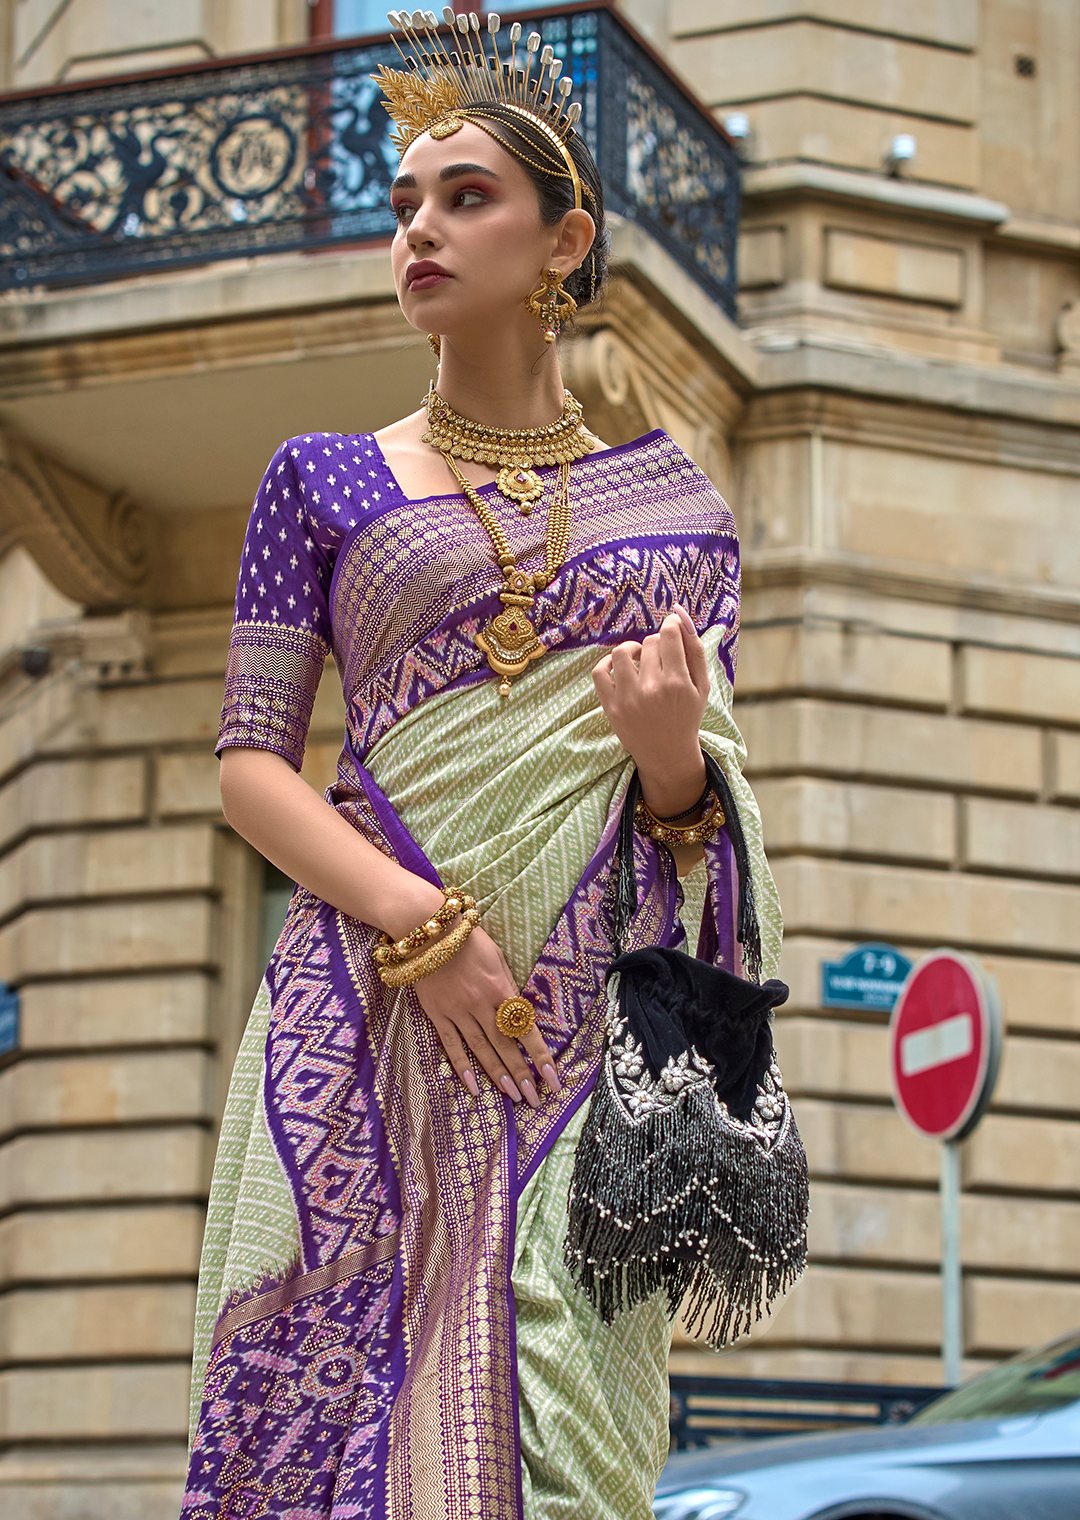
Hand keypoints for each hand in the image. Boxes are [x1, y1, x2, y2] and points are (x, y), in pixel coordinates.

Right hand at [412, 924, 560, 1108]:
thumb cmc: (467, 939)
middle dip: (522, 1074)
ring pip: (482, 1050)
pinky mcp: (438, 1014)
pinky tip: (475, 1087)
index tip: (552, 1079)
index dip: (540, 1056)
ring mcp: (458, 1011)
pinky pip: (452, 1045)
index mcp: (501, 989)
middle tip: (535, 1100)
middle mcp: (482, 1004)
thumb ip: (508, 986)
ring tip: (513, 1097)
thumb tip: (520, 1012)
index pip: (526, 1029)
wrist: (428, 932)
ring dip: (499, 1075)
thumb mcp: (498, 957)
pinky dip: (463, 1067)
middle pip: (506, 1046)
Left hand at [591, 604, 709, 814]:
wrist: (667, 754)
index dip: (671, 625)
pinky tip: (619, 666)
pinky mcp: (610, 707)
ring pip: (623, 652)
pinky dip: (607, 663)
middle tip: (661, 658)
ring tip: (641, 658)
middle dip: (657, 644)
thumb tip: (680, 615)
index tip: (671, 629)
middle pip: (650, 643)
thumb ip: (695, 650)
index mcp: (679, 683)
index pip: (669, 634)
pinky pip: (599, 672)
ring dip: (632, 648)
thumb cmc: (687, 716)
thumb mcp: (702, 686)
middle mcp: (652, 689)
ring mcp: (628, 699)